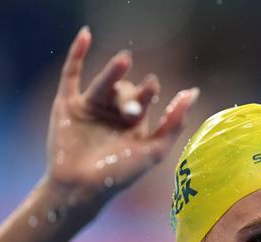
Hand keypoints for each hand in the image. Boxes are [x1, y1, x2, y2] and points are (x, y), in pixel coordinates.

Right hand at [45, 26, 198, 200]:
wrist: (81, 188)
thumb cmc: (119, 175)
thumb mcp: (154, 151)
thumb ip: (174, 123)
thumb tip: (193, 93)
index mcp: (133, 124)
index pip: (145, 97)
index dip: (148, 92)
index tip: (152, 91)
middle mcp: (112, 113)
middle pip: (125, 90)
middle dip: (131, 95)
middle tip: (131, 109)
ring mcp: (89, 108)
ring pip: (104, 82)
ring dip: (114, 71)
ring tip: (125, 59)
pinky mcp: (67, 105)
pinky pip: (71, 74)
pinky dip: (77, 54)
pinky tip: (86, 35)